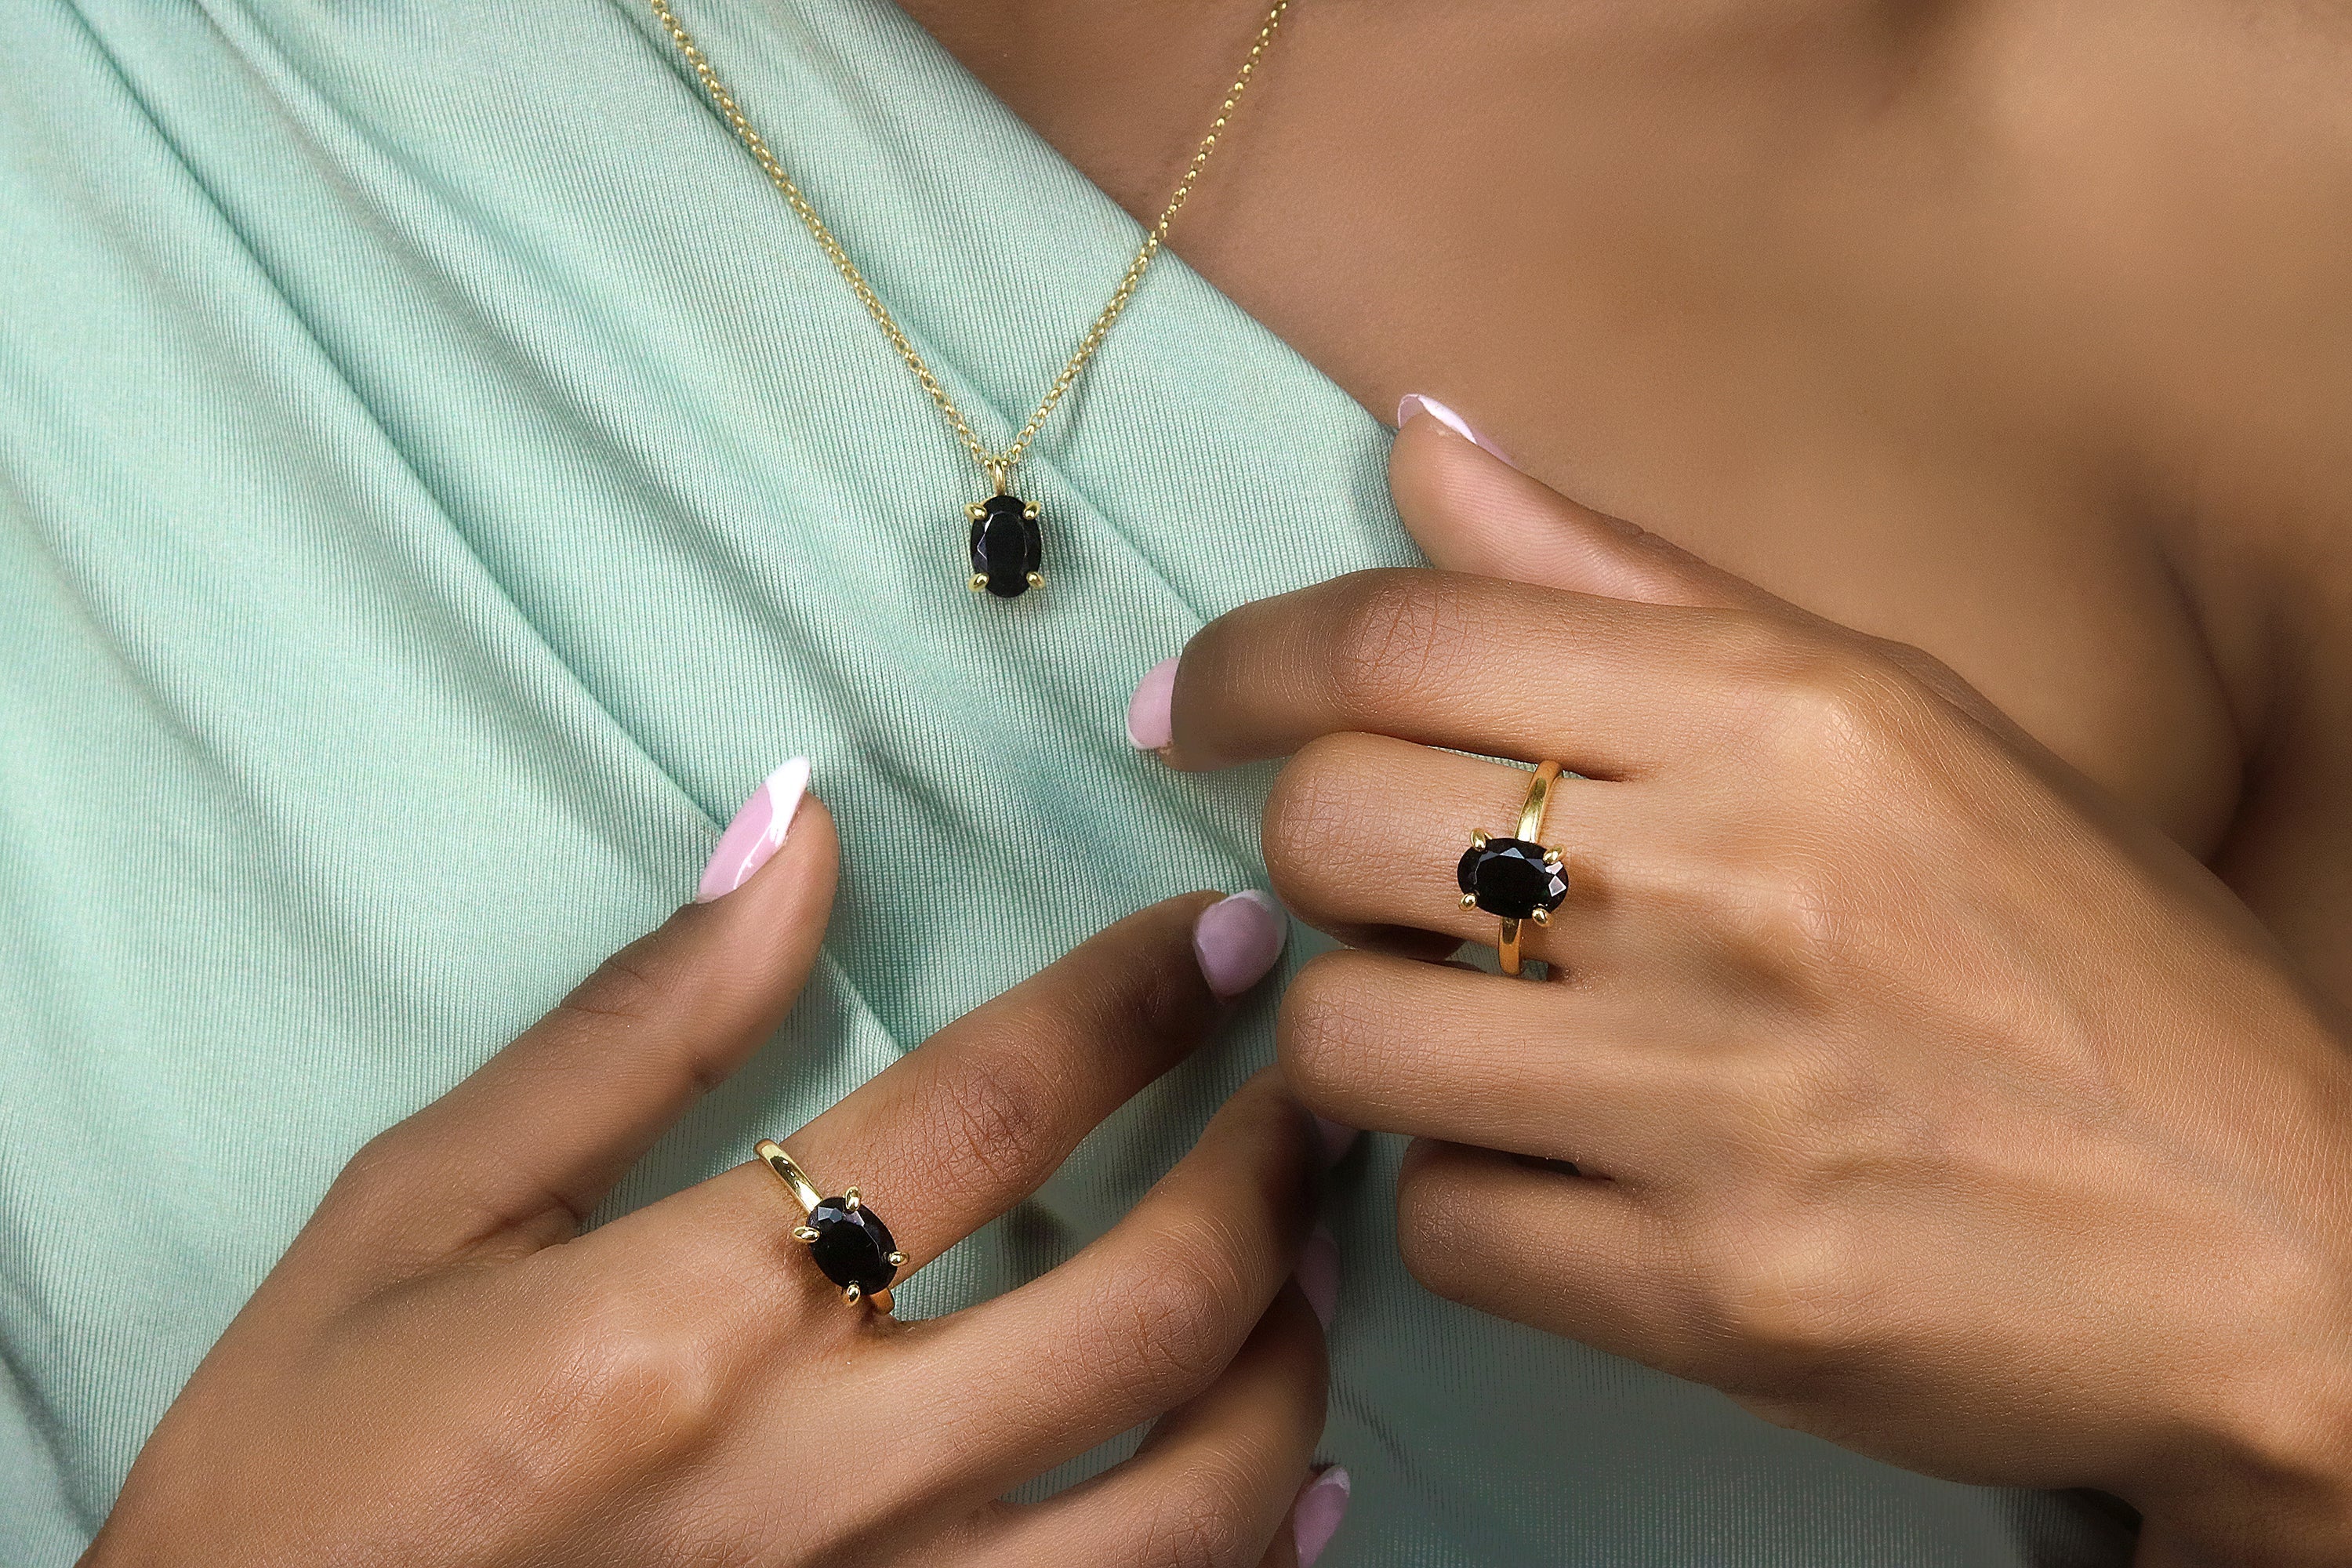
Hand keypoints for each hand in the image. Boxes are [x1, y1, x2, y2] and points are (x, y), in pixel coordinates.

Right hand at [86, 783, 1331, 1566]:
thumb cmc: (310, 1481)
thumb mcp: (418, 1219)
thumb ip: (630, 1031)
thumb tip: (789, 833)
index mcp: (692, 1321)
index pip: (990, 1108)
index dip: (1135, 999)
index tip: (1220, 934)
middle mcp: (827, 1483)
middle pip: (1153, 1298)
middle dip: (1275, 1161)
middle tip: (1318, 1074)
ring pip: (1203, 1499)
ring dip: (1297, 1353)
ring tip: (1311, 1254)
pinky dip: (1260, 1549)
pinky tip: (1294, 1474)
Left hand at [1141, 410, 2351, 1563]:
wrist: (2282, 1247)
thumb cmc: (2076, 962)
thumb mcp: (1896, 720)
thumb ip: (1628, 579)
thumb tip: (1419, 444)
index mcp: (1788, 714)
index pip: (1407, 632)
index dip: (1249, 661)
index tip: (1197, 702)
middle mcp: (1738, 885)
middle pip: (1328, 824)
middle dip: (1316, 855)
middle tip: (1394, 891)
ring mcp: (1715, 1100)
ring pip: (1343, 1035)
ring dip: (1373, 1037)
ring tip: (1481, 1038)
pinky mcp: (1706, 1292)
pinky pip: (1435, 1219)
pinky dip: (1464, 1195)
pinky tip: (1564, 1173)